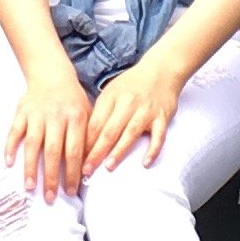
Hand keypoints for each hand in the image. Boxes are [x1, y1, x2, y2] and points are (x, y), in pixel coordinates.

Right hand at [6, 61, 92, 200]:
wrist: (51, 75)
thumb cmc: (72, 101)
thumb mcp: (87, 114)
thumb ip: (89, 137)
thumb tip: (90, 168)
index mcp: (76, 118)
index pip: (75, 151)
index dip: (72, 173)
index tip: (70, 192)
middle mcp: (56, 117)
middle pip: (53, 152)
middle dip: (51, 177)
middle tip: (50, 198)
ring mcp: (37, 114)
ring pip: (33, 144)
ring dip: (30, 168)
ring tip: (30, 187)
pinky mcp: (22, 111)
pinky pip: (14, 131)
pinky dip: (10, 147)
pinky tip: (9, 164)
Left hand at [82, 54, 183, 178]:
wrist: (161, 70)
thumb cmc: (132, 85)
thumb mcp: (111, 92)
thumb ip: (100, 113)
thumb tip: (84, 139)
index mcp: (111, 98)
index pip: (95, 124)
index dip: (85, 143)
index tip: (76, 160)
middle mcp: (128, 104)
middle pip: (109, 131)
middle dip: (97, 152)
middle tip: (86, 170)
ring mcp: (146, 111)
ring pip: (130, 134)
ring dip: (119, 151)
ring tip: (108, 167)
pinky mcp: (163, 117)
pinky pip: (159, 136)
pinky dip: (153, 150)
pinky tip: (145, 163)